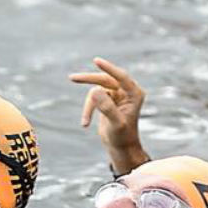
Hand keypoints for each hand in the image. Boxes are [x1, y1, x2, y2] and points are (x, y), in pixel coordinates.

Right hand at [68, 58, 148, 172]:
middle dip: (89, 80)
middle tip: (72, 78)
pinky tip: (85, 123)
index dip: (109, 68)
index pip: (121, 77)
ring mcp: (117, 94)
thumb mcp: (115, 123)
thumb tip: (95, 91)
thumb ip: (107, 107)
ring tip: (85, 123)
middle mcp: (127, 92)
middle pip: (106, 79)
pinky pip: (94, 98)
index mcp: (135, 94)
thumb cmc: (122, 136)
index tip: (96, 61)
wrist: (121, 147)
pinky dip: (88, 109)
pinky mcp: (108, 99)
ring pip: (97, 90)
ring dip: (89, 106)